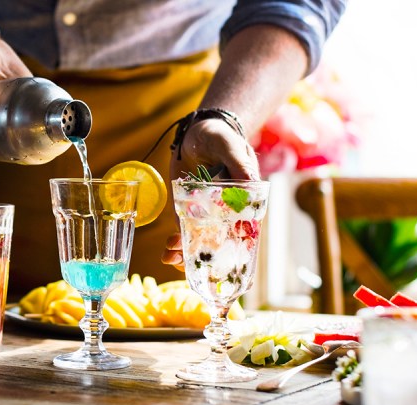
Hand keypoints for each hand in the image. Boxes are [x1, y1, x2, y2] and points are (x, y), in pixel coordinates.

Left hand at [162, 118, 261, 269]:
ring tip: (171, 257)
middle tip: (187, 261)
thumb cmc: (221, 136)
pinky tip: (167, 251)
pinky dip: (177, 243)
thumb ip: (239, 164)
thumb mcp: (231, 147)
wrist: (197, 131)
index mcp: (245, 201)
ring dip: (187, 253)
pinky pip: (184, 230)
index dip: (234, 249)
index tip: (221, 261)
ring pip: (201, 240)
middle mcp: (226, 211)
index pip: (244, 231)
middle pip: (220, 241)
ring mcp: (206, 212)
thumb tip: (249, 182)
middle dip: (205, 256)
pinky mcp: (188, 209)